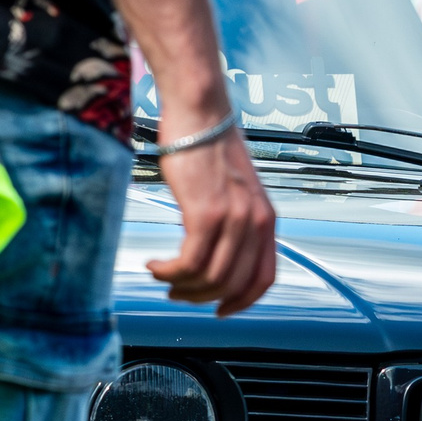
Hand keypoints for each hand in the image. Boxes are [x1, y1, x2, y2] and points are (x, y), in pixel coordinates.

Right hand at [145, 123, 276, 312]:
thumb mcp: (231, 190)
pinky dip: (169, 271)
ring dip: (181, 286)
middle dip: (200, 298)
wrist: (199, 110)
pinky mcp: (207, 213)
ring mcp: (234, 218)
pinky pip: (189, 262)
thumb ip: (231, 222)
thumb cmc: (208, 145)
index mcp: (266, 219)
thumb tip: (211, 253)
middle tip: (176, 292)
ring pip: (210, 279)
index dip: (241, 302)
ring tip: (161, 276)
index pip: (264, 278)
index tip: (219, 310)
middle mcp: (256, 222)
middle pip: (232, 285)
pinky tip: (155, 264)